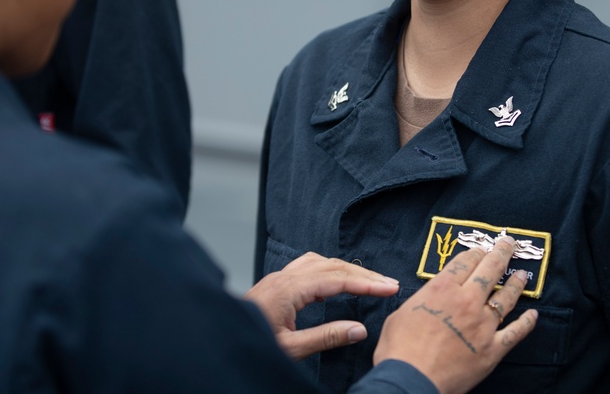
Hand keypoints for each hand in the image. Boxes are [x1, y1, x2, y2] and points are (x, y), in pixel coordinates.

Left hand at [245, 252, 399, 359]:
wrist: (218, 339)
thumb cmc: (250, 344)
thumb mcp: (291, 348)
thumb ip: (327, 337)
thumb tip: (360, 330)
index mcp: (289, 289)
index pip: (338, 279)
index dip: (367, 283)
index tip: (390, 288)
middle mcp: (285, 277)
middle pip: (333, 266)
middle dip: (364, 274)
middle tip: (389, 284)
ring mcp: (279, 277)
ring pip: (321, 261)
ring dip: (347, 268)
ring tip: (369, 280)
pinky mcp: (276, 283)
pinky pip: (308, 265)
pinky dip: (329, 268)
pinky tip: (336, 278)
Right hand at [373, 236, 537, 393]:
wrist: (411, 381)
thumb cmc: (399, 350)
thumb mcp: (401, 314)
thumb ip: (421, 301)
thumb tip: (427, 299)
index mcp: (442, 289)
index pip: (465, 261)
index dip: (476, 252)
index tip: (481, 249)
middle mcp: (466, 301)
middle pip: (489, 270)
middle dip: (501, 253)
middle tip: (509, 244)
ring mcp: (483, 325)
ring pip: (506, 297)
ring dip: (516, 283)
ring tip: (522, 274)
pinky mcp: (492, 348)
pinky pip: (516, 332)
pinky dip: (527, 323)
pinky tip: (534, 315)